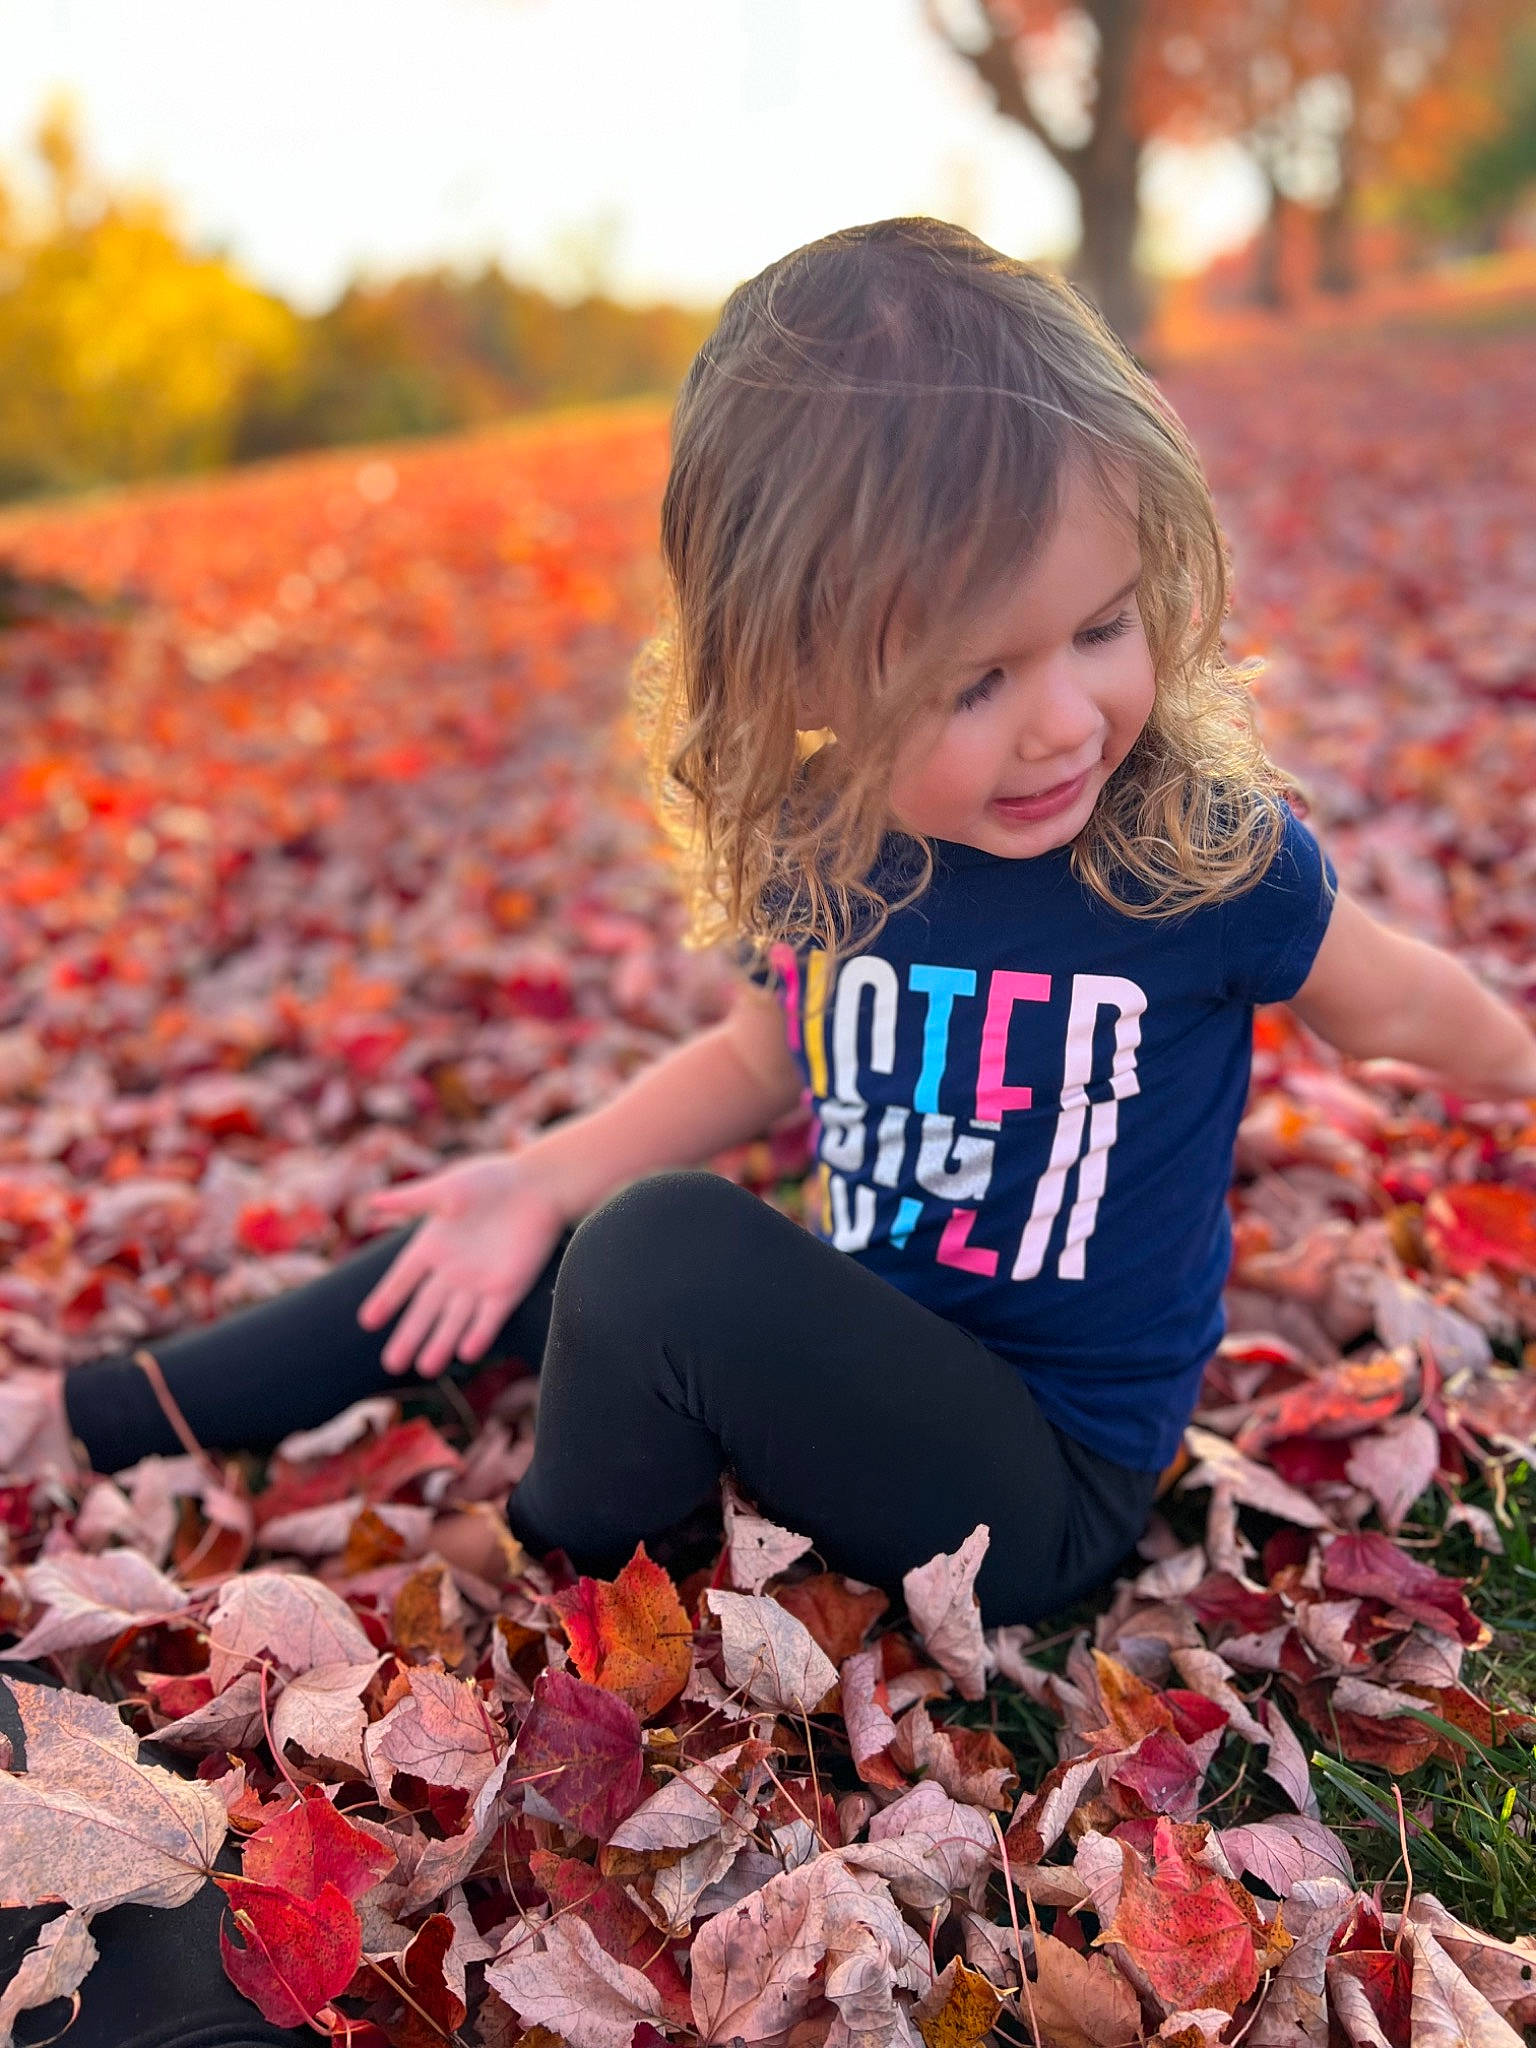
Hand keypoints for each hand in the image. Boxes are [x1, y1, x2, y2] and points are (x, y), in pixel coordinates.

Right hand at [356, 1154, 569, 1377]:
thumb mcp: (449, 1188)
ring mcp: (480, 1282)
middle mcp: (452, 1271)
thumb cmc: (493, 1180)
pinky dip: (479, 1334)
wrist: (540, 1185)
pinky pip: (490, 1317)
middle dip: (409, 1336)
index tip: (367, 1322)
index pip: (403, 1280)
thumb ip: (413, 1200)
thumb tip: (372, 1201)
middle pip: (426, 1309)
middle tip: (391, 1364)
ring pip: (455, 1320)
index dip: (387, 1299)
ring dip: (441, 1343)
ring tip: (425, 1368)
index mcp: (433, 1246)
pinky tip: (466, 1353)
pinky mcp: (508, 1288)